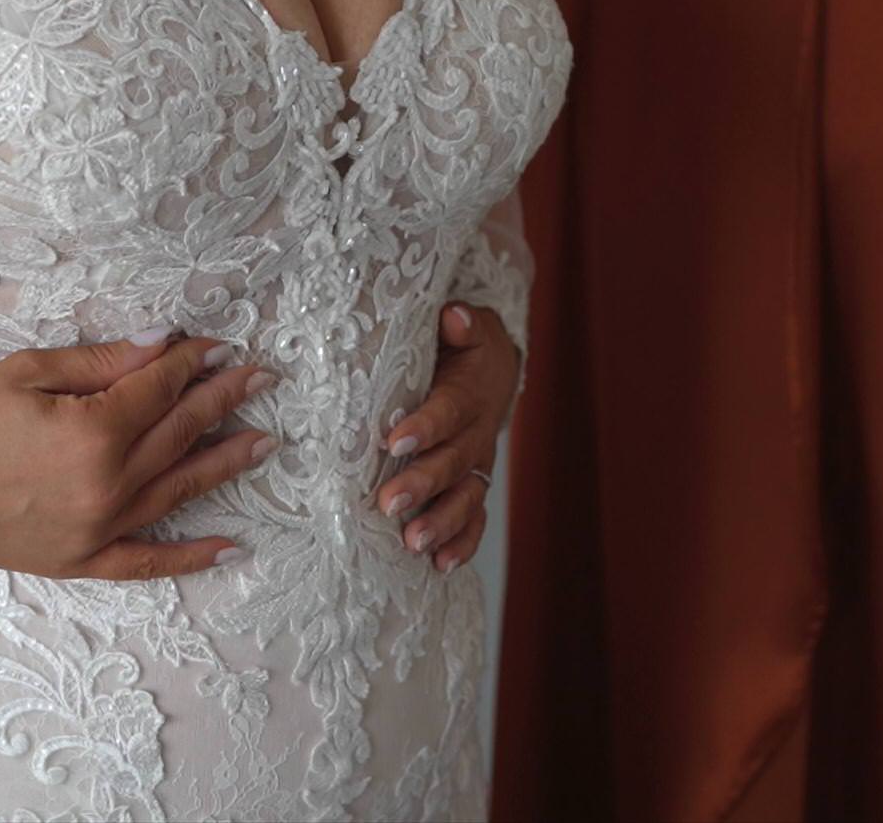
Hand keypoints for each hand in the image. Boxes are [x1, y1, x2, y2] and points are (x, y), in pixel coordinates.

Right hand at [0, 331, 278, 579]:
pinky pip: (147, 563)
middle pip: (180, 435)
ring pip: (179, 492)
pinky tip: (231, 547)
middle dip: (224, 401)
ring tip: (265, 442)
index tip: (221, 346)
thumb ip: (102, 361)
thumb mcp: (28, 372)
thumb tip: (164, 343)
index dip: (194, 363)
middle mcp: (105, 485)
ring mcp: (97, 529)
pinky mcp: (81, 561)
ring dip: (225, 464)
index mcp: (92, 432)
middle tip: (264, 378)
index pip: (161, 390)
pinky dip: (191, 557)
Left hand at [375, 303, 519, 572]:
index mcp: (469, 394)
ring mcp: (477, 466)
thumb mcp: (465, 327)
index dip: (425, 427)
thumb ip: (460, 325)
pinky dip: (461, 544)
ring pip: (465, 498)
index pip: (448, 411)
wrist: (494, 372)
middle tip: (388, 503)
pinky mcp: (474, 487)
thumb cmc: (462, 347)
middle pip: (453, 463)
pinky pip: (474, 520)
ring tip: (414, 544)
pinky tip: (439, 566)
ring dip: (441, 522)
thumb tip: (454, 315)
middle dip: (423, 484)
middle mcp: (476, 435)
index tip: (394, 441)